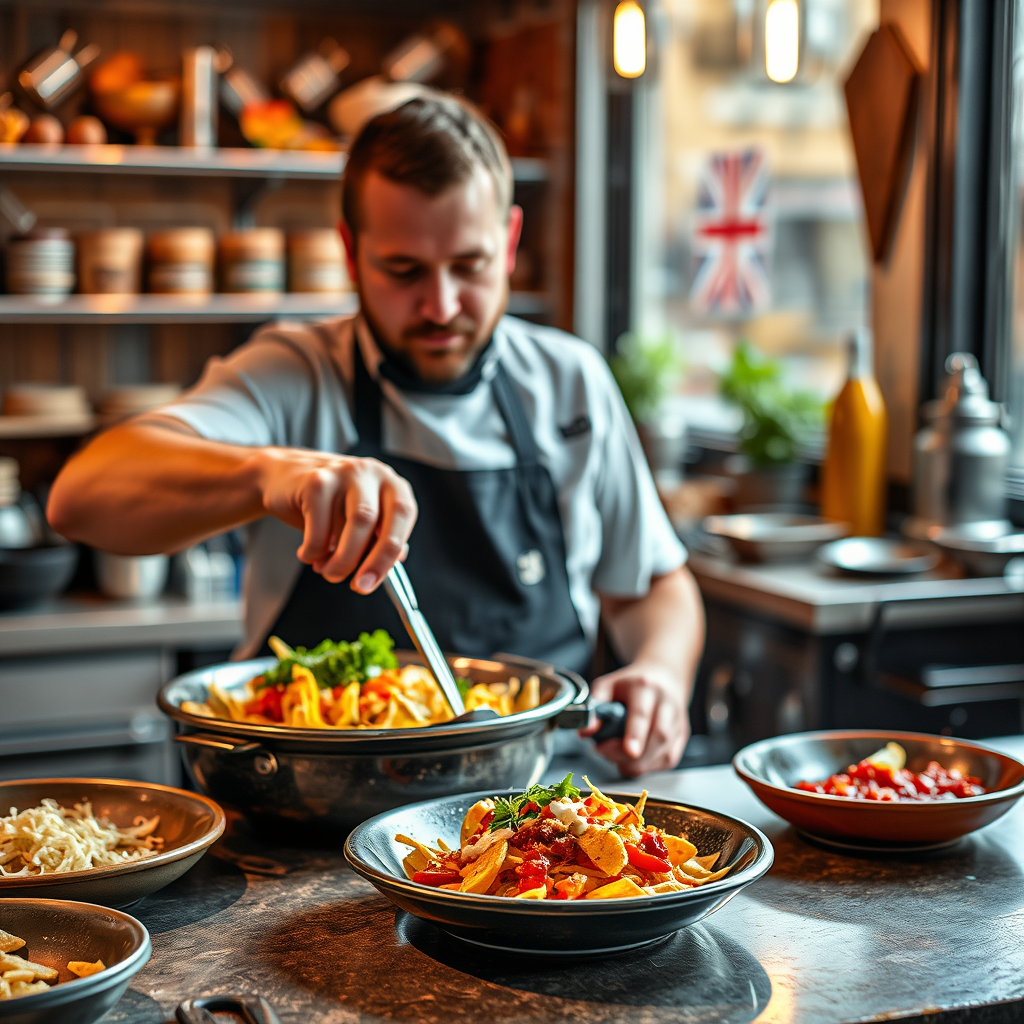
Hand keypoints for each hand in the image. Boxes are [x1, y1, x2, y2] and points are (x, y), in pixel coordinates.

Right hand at [255, 448, 416, 592]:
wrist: (283, 477)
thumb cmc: (330, 505)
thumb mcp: (360, 519)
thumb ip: (379, 539)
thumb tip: (392, 564)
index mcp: (392, 484)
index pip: (403, 516)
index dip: (389, 553)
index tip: (373, 582)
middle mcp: (371, 472)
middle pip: (372, 522)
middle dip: (366, 561)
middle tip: (357, 586)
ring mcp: (343, 473)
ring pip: (346, 527)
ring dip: (337, 560)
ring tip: (327, 570)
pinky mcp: (315, 481)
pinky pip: (317, 527)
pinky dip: (313, 550)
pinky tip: (308, 554)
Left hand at [579, 662, 689, 777]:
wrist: (663, 675)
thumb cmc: (631, 683)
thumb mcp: (607, 685)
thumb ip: (595, 707)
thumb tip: (585, 732)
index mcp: (646, 688)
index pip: (642, 714)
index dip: (636, 735)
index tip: (629, 751)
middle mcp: (667, 704)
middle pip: (657, 737)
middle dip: (631, 756)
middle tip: (605, 753)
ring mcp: (678, 721)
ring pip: (664, 753)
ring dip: (638, 764)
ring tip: (616, 756)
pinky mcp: (682, 736)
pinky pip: (667, 760)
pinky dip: (648, 766)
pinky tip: (634, 760)